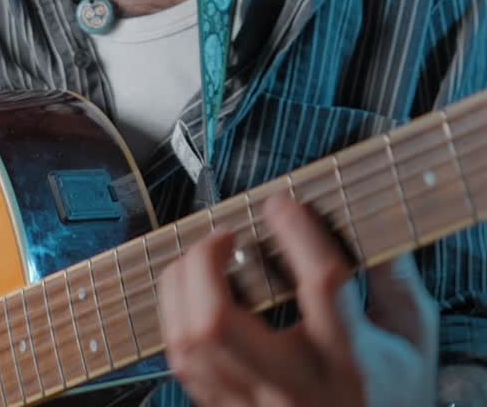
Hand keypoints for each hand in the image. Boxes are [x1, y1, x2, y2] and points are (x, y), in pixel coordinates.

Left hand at [157, 193, 437, 405]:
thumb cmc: (394, 393)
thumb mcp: (413, 337)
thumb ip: (395, 276)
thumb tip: (367, 216)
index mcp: (351, 361)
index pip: (320, 286)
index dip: (296, 233)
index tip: (280, 203)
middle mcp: (296, 389)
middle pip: (217, 323)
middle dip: (205, 261)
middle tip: (226, 234)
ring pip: (190, 344)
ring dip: (183, 285)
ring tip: (206, 259)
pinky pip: (184, 365)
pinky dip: (179, 318)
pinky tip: (197, 295)